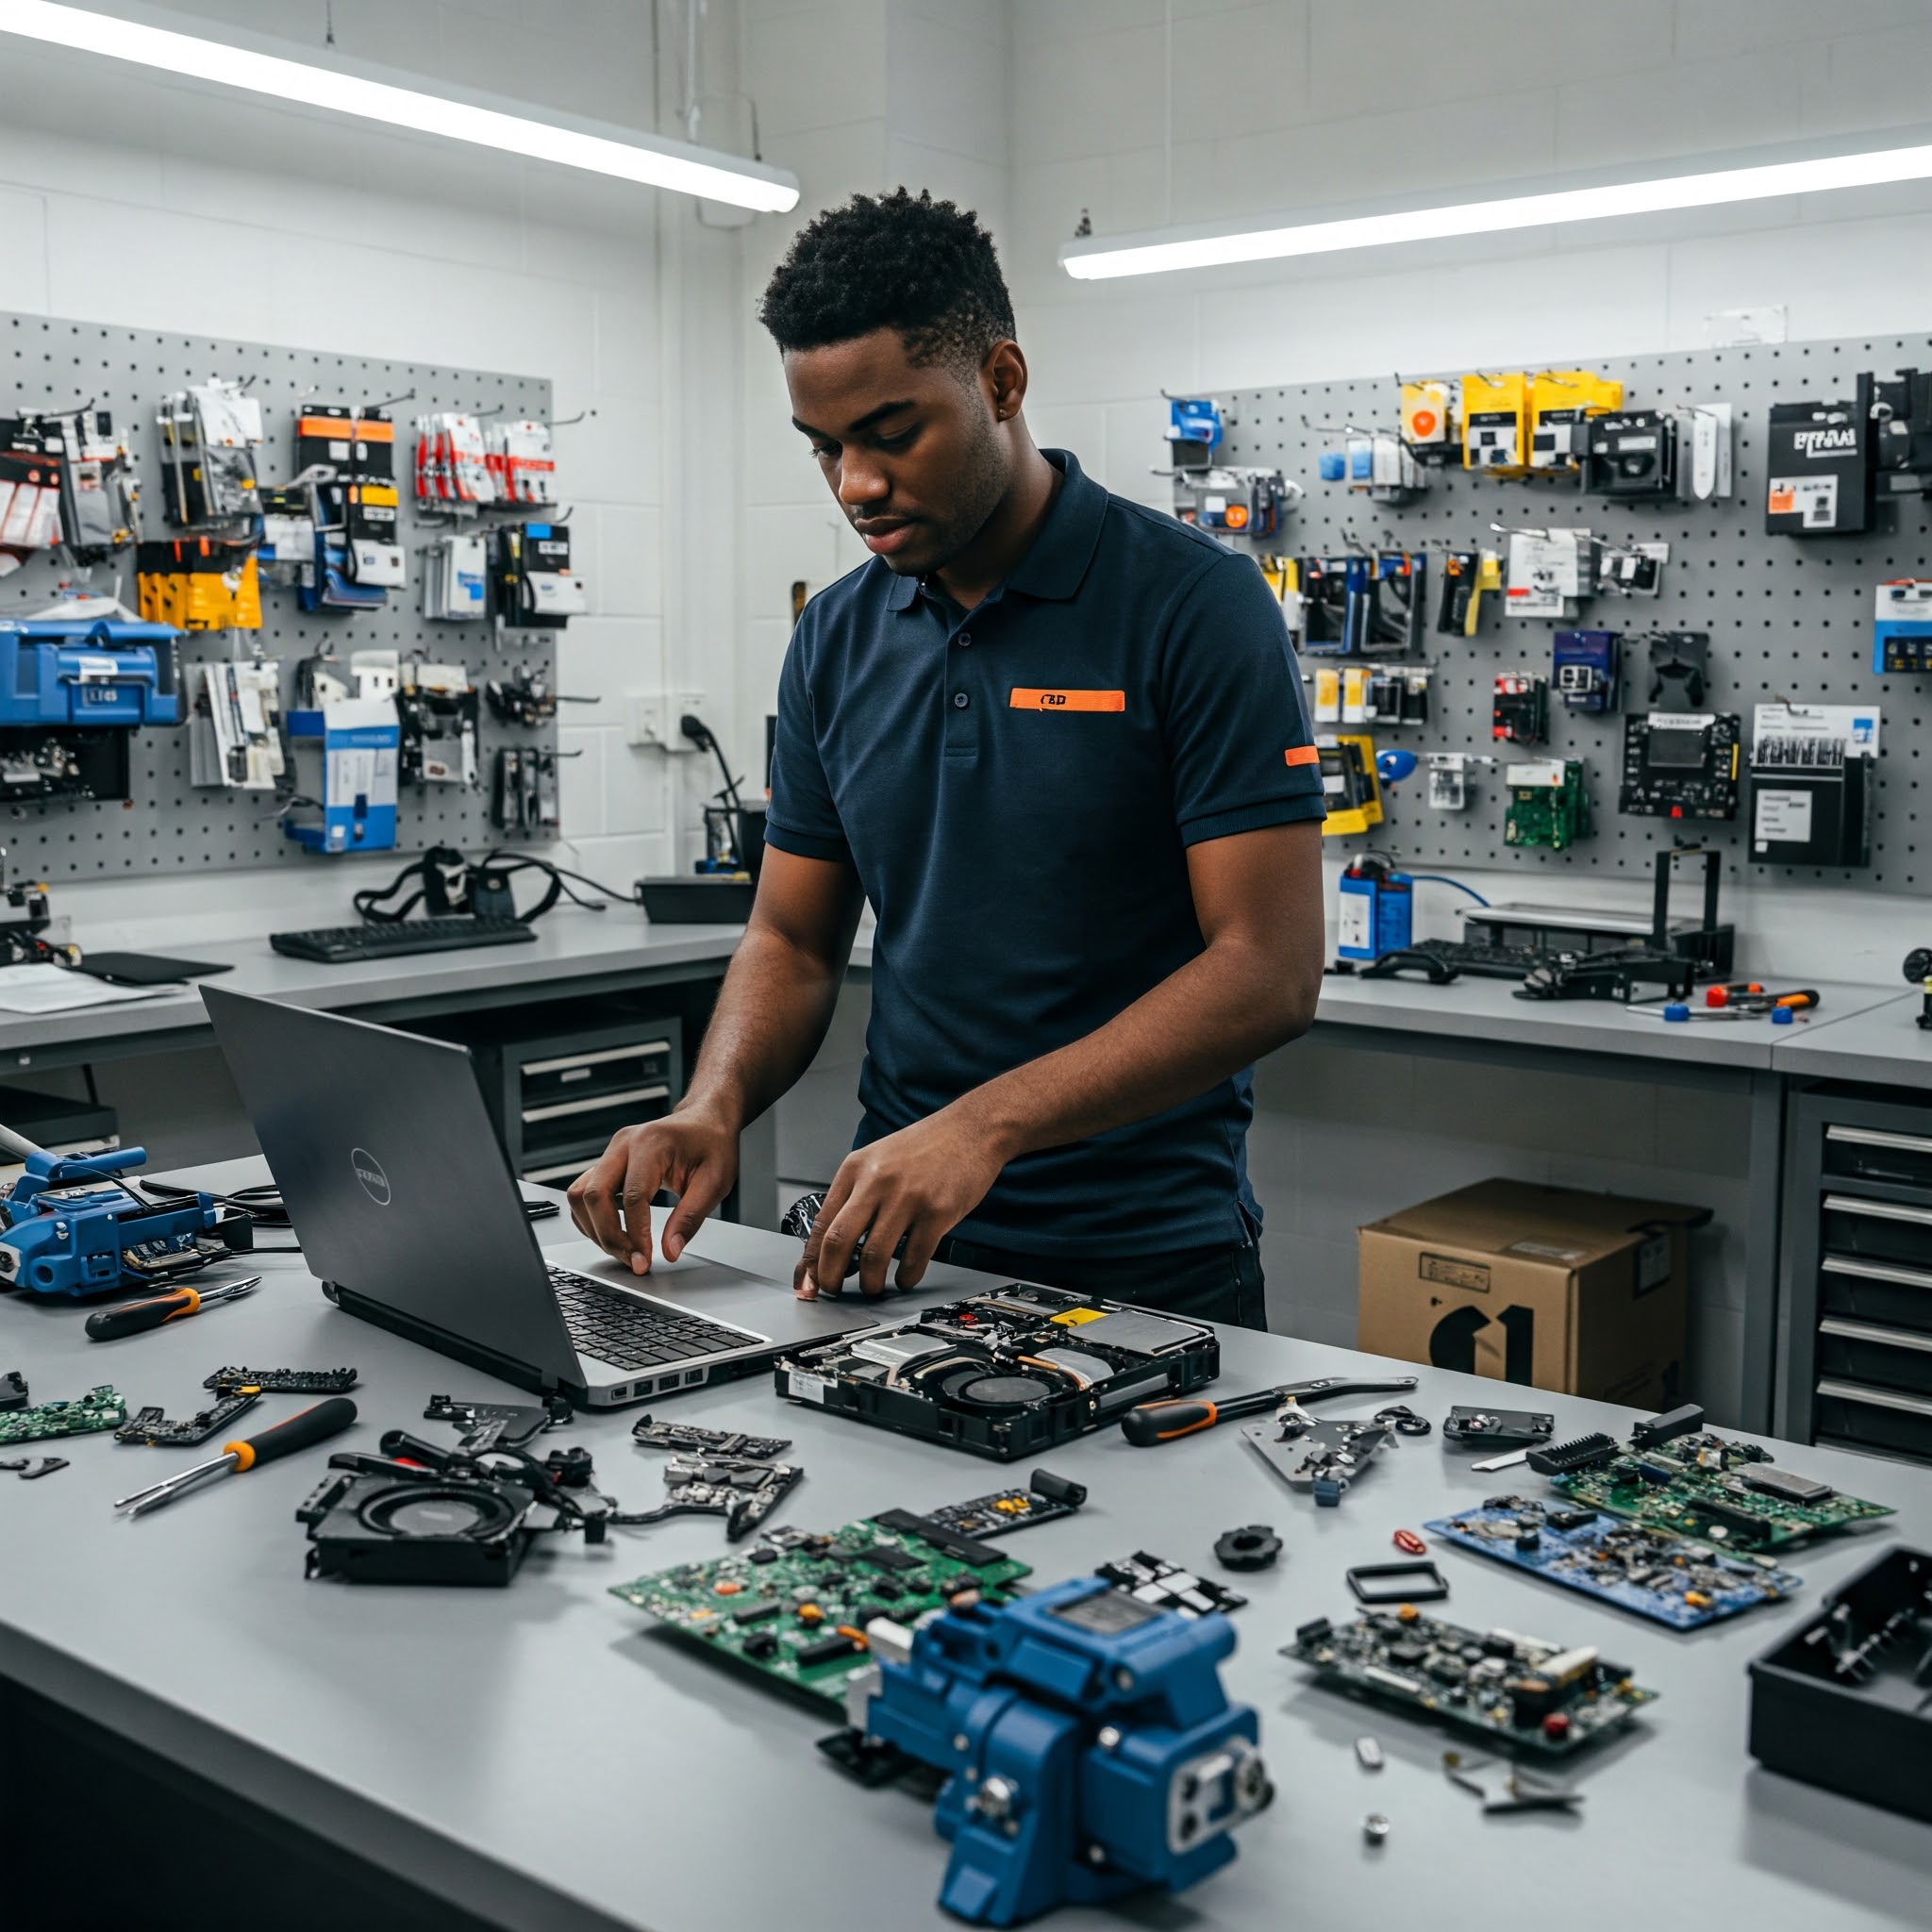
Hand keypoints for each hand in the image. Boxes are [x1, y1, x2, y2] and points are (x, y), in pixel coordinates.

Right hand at [568, 1107, 738, 1274]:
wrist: (705, 1121)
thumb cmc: (712, 1144)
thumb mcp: (715, 1181)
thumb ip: (691, 1217)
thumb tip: (670, 1250)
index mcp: (652, 1144)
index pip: (633, 1196)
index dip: (635, 1234)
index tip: (645, 1260)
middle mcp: (623, 1144)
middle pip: (593, 1195)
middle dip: (609, 1236)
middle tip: (634, 1261)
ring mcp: (611, 1152)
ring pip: (580, 1196)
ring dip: (596, 1229)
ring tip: (625, 1250)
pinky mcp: (606, 1163)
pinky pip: (583, 1194)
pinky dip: (593, 1219)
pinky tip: (616, 1234)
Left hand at [797, 1109, 1006, 1298]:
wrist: (972, 1129)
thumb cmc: (926, 1146)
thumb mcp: (878, 1159)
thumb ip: (856, 1194)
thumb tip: (834, 1242)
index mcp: (855, 1168)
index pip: (822, 1223)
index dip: (811, 1261)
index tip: (808, 1282)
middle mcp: (876, 1181)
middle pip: (839, 1241)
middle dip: (830, 1277)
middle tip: (834, 1292)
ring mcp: (907, 1197)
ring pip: (874, 1256)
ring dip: (870, 1282)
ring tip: (873, 1286)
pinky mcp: (937, 1212)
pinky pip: (914, 1259)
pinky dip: (906, 1277)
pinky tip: (906, 1277)